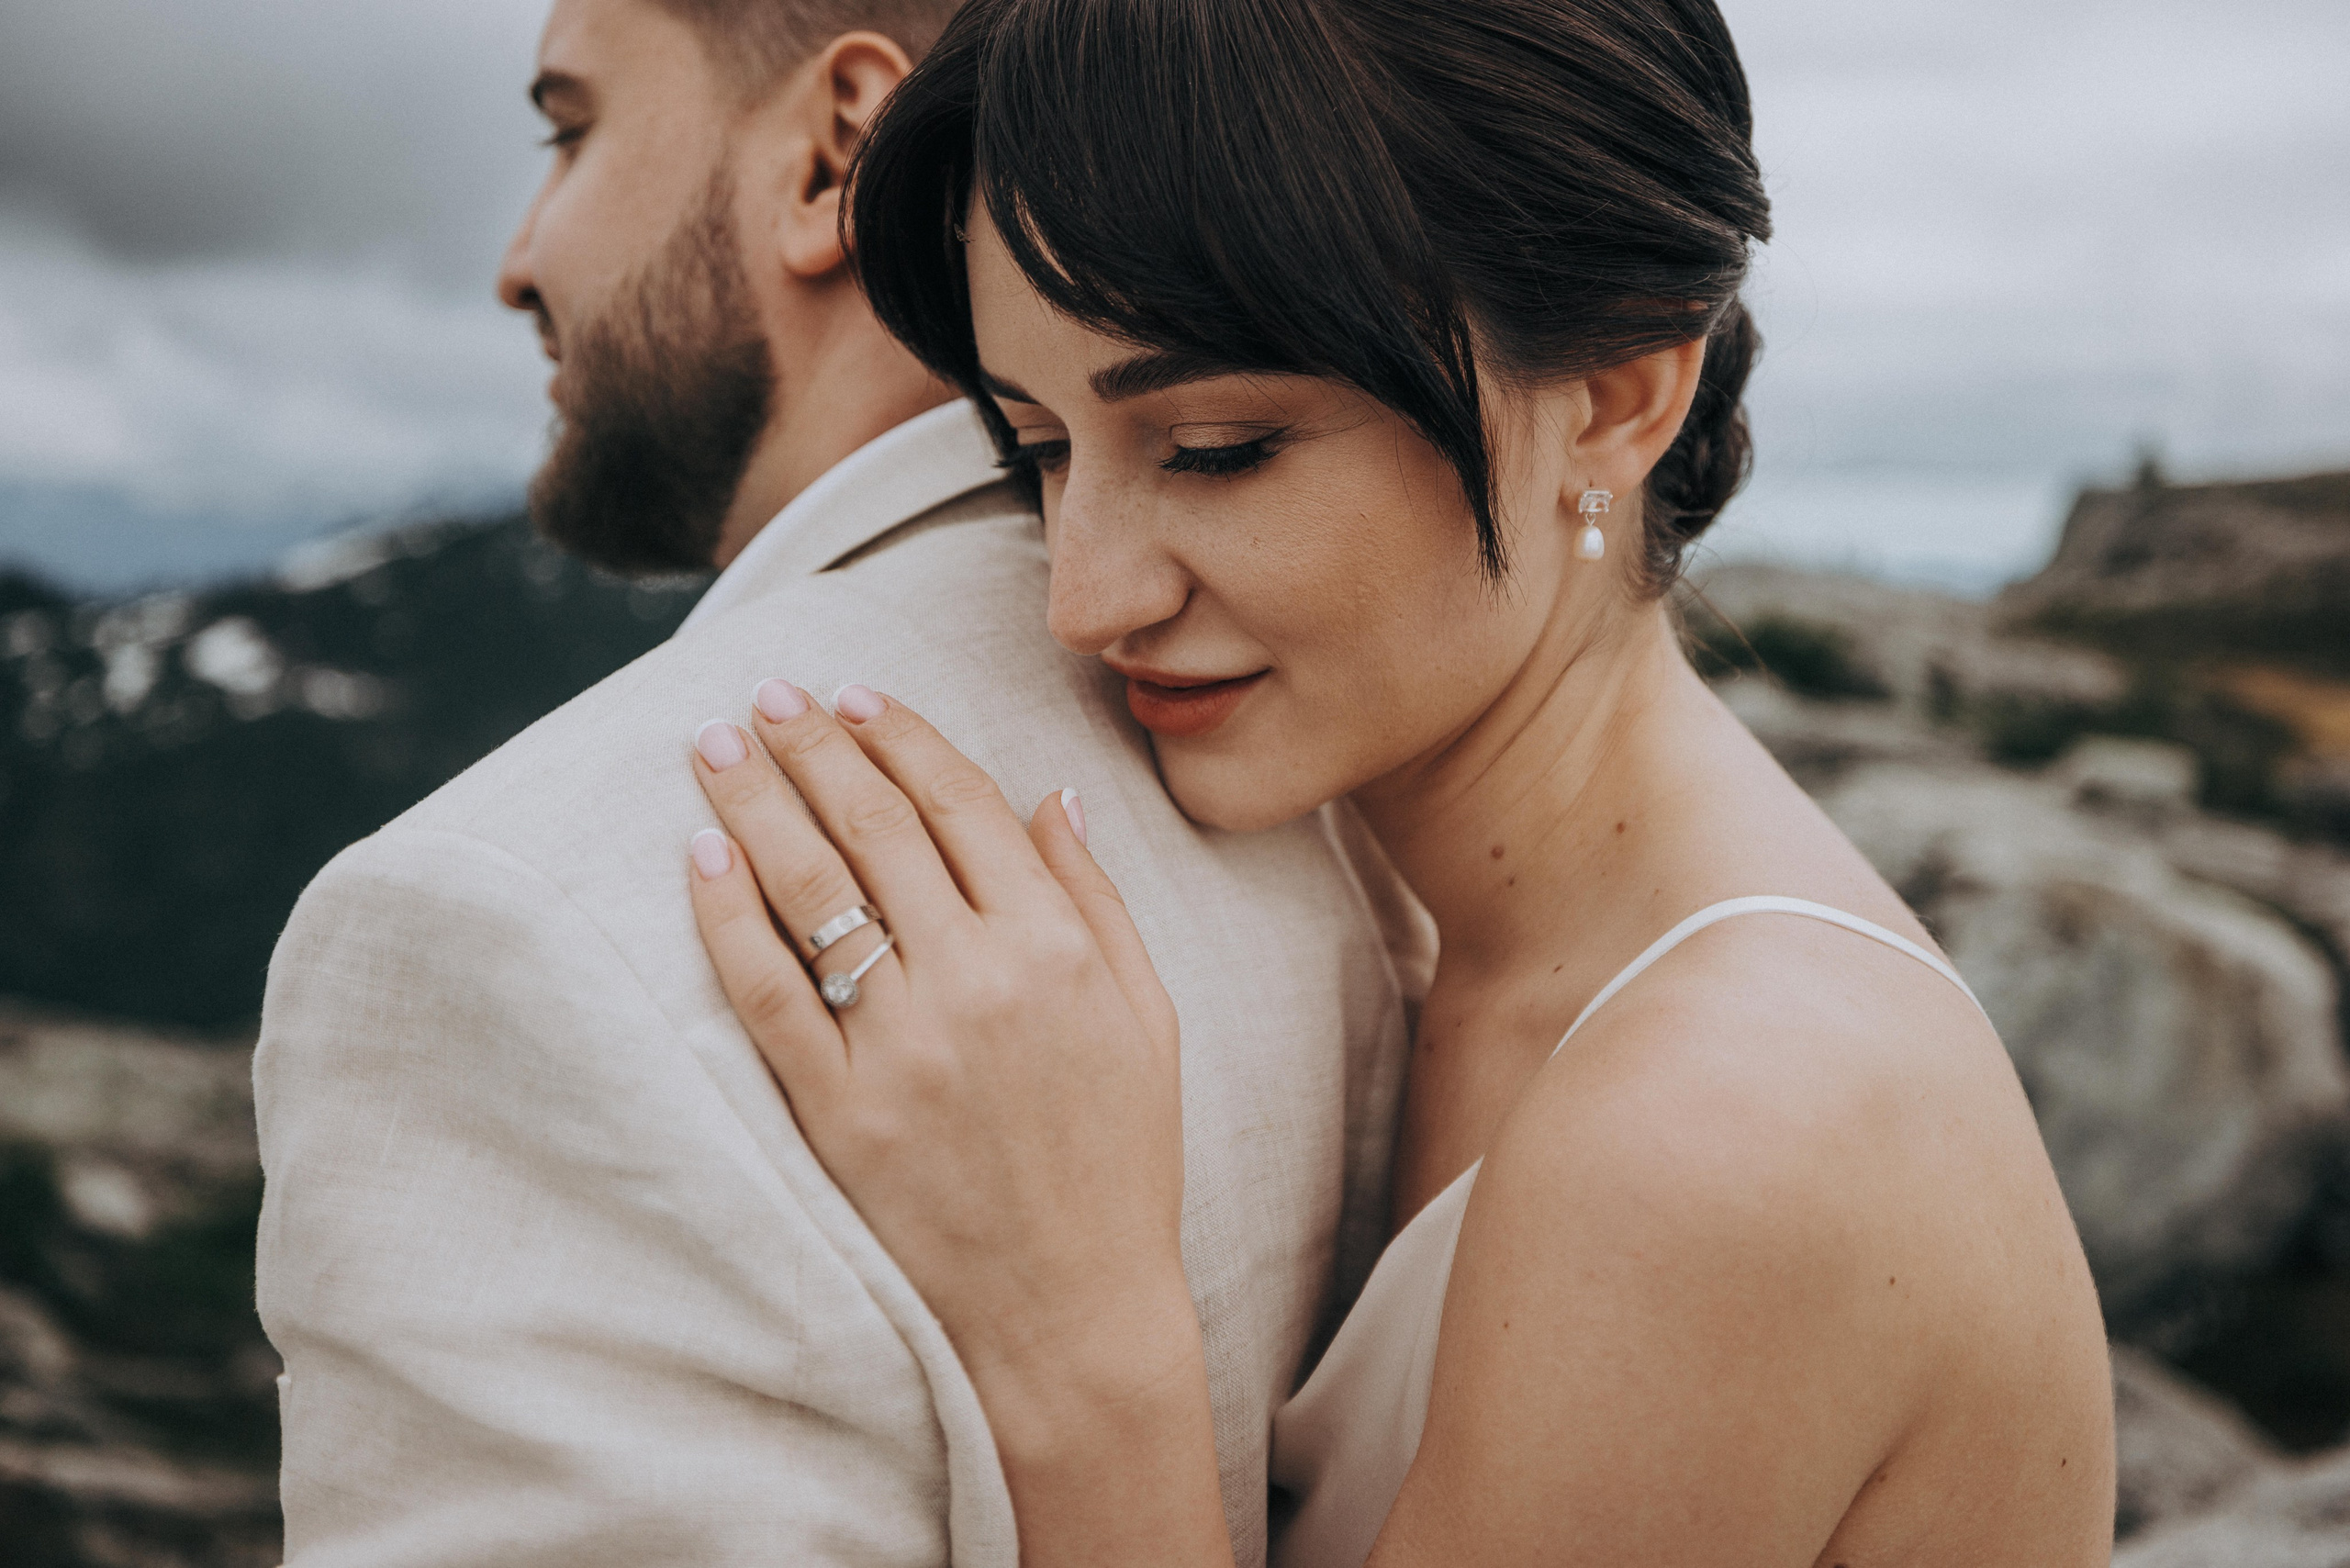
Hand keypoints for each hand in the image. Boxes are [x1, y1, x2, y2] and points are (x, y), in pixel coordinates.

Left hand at [684, 680, 1196, 1410]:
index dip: (899, 735)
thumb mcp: (1147, 1019)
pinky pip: (765, 990)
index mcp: (1056, 946)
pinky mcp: (839, 1108)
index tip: (853, 693)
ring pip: (812, 887)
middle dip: (814, 745)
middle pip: (874, 825)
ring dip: (758, 798)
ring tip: (716, 742)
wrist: (1071, 1311)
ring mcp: (902, 1044)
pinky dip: (726, 913)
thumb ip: (1097, 900)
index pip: (960, 803)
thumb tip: (1050, 794)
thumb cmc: (1120, 1163)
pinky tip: (700, 852)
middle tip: (767, 696)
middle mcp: (977, 978)